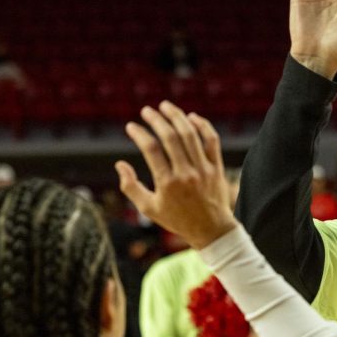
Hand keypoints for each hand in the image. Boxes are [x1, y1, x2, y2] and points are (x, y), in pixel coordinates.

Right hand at [115, 101, 236, 250]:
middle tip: (146, 110)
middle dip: (156, 120)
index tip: (131, 126)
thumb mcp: (149, 209)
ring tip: (165, 106)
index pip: (151, 150)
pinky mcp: (216, 167)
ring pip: (190, 135)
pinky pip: (211, 141)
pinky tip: (191, 117)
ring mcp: (203, 169)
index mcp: (167, 183)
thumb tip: (120, 164)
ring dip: (177, 116)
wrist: (211, 231)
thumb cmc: (177, 220)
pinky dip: (203, 126)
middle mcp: (186, 174)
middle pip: (170, 137)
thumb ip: (131, 187)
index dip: (139, 134)